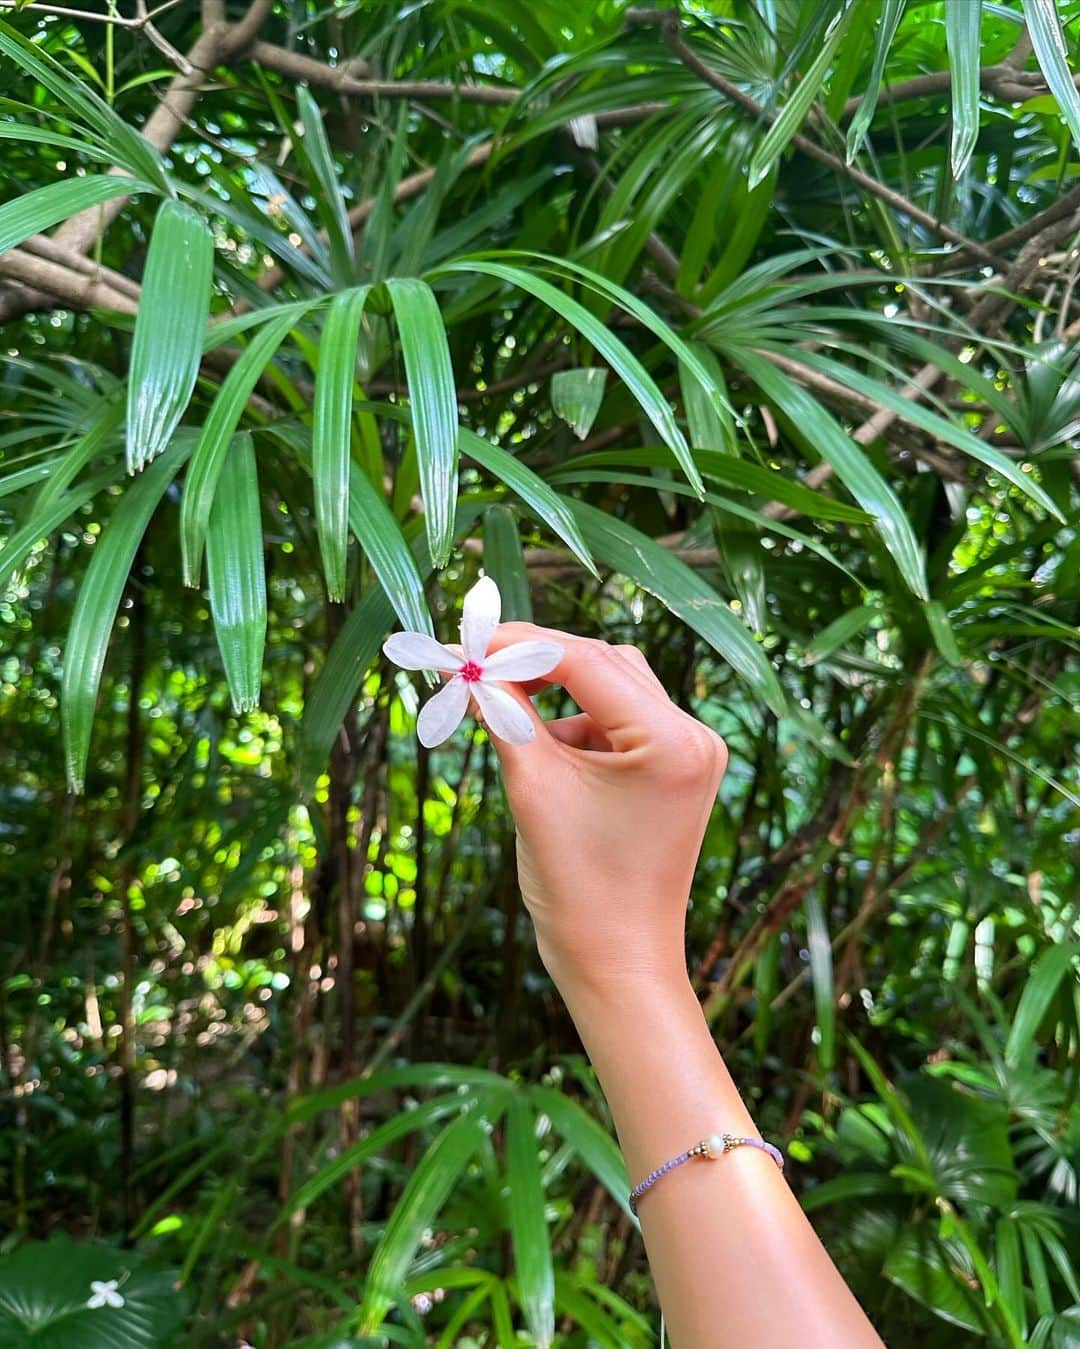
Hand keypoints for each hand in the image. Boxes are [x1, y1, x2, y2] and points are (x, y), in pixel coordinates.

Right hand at [482, 623, 726, 998]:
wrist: (617, 966)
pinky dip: (572, 722)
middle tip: (473, 662)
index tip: (466, 643)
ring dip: (553, 691)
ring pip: (610, 688)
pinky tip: (533, 743)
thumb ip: (505, 715)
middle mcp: (694, 737)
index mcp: (673, 741)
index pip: (587, 662)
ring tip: (496, 704)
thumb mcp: (533, 788)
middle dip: (536, 662)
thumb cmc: (578, 890)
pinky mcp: (674, 770)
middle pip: (605, 663)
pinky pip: (617, 723)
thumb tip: (472, 665)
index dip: (520, 646)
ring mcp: (689, 753)